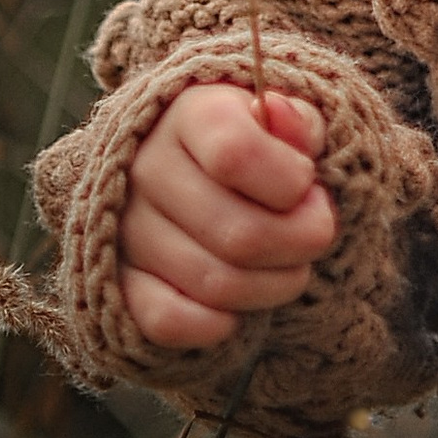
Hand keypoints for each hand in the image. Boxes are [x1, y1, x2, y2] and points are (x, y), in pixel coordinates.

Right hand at [119, 83, 336, 349]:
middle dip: (302, 242)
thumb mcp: (286, 116)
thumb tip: (282, 115)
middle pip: (240, 234)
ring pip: (216, 284)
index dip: (291, 182)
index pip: (237, 155)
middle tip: (317, 232)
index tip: (309, 183)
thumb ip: (298, 121)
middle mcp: (147, 169)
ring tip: (291, 264)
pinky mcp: (120, 282)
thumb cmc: (258, 141)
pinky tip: (241, 305)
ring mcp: (129, 229)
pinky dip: (217, 323)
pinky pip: (168, 321)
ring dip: (276, 285)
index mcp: (189, 114)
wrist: (198, 169)